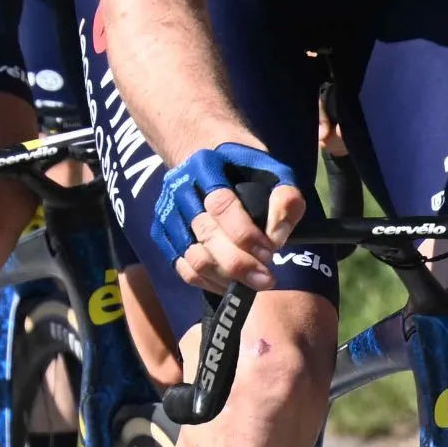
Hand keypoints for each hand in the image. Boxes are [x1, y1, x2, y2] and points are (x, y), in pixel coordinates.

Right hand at [157, 142, 302, 293]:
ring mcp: (167, 213)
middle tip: (266, 280)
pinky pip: (183, 268)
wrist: (209, 161)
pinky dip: (209, 283)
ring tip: (252, 283)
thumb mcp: (274, 171)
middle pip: (206, 235)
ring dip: (226, 278)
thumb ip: (284, 199)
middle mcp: (179, 188)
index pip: (221, 205)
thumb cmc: (247, 169)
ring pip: (193, 257)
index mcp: (206, 166)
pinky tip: (232, 285)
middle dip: (239, 264)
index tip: (270, 253)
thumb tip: (276, 238)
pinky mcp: (163, 234)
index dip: (246, 235)